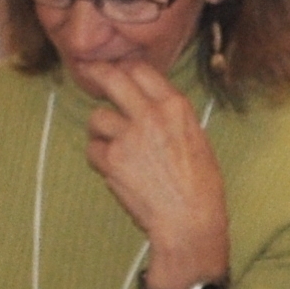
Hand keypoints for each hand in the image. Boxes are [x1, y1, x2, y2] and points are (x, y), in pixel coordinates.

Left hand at [77, 59, 229, 287]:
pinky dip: (98, 158)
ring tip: (110, 143)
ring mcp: (128, 136)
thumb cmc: (201, 186)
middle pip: (112, 79)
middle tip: (88, 73)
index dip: (126, 69)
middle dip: (97, 74)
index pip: (142, 70)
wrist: (188, 219)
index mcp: (176, 106)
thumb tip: (150, 106)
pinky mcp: (111, 159)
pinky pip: (92, 149)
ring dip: (99, 129)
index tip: (118, 72)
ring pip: (96, 117)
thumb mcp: (197, 139)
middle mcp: (151, 114)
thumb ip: (172, 118)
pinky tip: (113, 168)